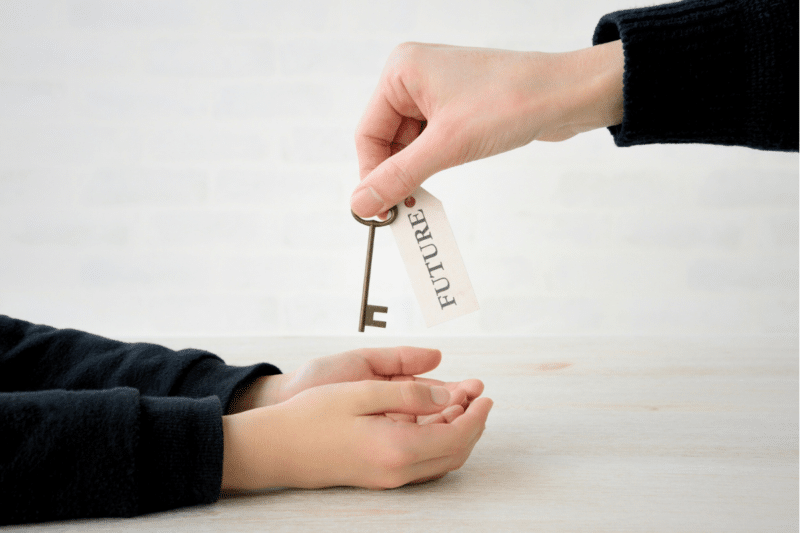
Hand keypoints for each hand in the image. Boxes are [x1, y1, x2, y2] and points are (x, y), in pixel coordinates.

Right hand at [221, 380, 492, 490]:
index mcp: (398, 448)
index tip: (485, 395)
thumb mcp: (362, 393)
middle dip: (472, 426)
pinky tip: (431, 422)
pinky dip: (437, 444)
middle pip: (454, 454)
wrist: (275, 449)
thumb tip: (446, 399)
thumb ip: (409, 395)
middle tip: (479, 399)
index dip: (476, 416)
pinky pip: (422, 464)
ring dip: (456, 435)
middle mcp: (397, 471)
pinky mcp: (377, 477)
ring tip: (459, 406)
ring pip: (440, 462)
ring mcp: (387, 478)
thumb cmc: (312, 416)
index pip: (456, 437)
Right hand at [350, 40, 623, 217]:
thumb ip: (399, 176)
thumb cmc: (511, 102)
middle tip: (401, 212)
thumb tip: (359, 203)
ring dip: (414, 173)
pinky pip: (431, 142)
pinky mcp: (458, 108)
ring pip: (409, 145)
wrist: (568, 94)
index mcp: (402, 71)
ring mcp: (437, 93)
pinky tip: (439, 180)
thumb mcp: (447, 145)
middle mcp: (415, 77)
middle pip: (386, 141)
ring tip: (423, 199)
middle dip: (395, 176)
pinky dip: (432, 165)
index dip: (370, 175)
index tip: (378, 210)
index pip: (368, 134)